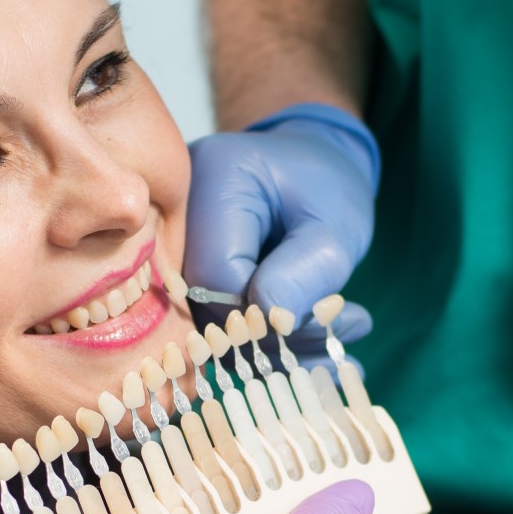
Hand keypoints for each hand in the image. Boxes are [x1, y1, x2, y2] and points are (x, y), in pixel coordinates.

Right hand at [183, 103, 378, 343]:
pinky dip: (264, 341)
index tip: (324, 314)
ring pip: (207, 322)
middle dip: (274, 335)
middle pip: (202, 302)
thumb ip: (308, 270)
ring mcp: (172, 244)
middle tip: (341, 330)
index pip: (216, 273)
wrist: (310, 169)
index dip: (265, 311)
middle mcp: (175, 210)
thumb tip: (275, 323)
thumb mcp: (336, 224)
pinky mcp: (183, 272)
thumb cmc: (326, 187)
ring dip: (275, 344)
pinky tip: (316, 338)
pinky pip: (213, 323)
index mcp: (213, 178)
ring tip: (340, 330)